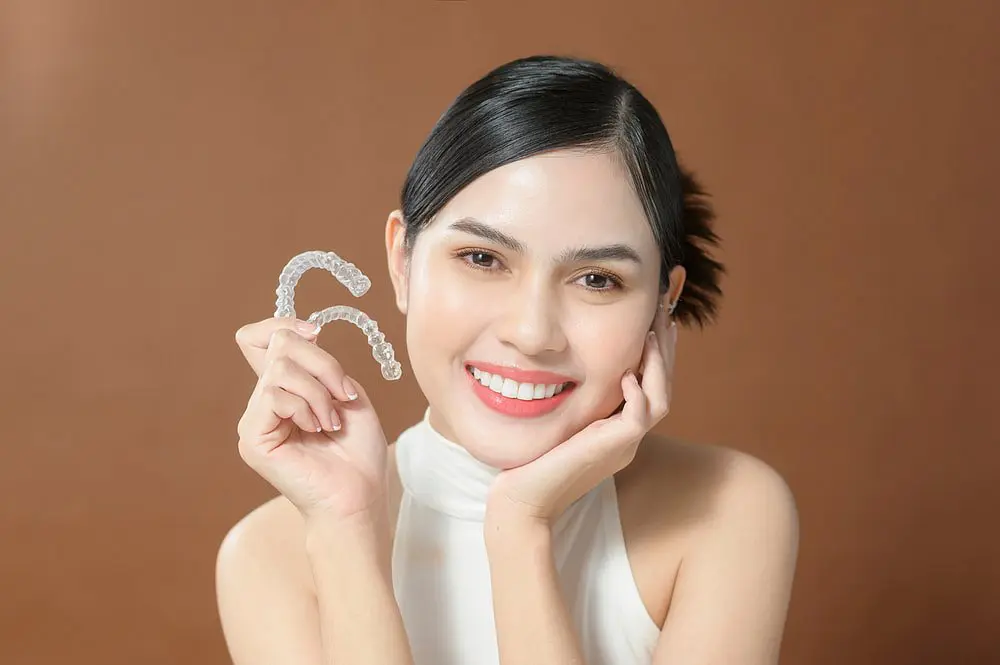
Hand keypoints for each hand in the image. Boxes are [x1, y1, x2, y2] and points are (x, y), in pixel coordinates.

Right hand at [234, 317, 390, 522]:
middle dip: (322, 362)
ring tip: (332, 421)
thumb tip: (300, 335)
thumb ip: (320, 364)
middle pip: (279, 344)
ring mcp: (255, 419)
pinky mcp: (253, 437)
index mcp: (285, 389)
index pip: (259, 338)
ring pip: (280, 370)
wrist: (359, 495)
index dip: (282, 324)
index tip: (315, 333)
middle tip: (343, 394)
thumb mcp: (347, 393)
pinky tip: (317, 430)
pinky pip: (274, 396)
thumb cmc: (357, 452)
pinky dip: (305, 407)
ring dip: (319, 391)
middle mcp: (264, 401)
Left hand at [486, 306, 677, 527]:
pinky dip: (637, 394)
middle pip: (663, 388)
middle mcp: (627, 439)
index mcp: (617, 432)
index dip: (654, 354)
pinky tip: (627, 373)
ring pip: (660, 401)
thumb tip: (562, 365)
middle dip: (665, 349)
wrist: (521, 502)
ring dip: (658, 365)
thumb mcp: (554, 422)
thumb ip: (569, 401)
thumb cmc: (528, 463)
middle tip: (663, 312)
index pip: (648, 386)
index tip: (653, 321)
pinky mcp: (612, 451)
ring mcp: (623, 446)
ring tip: (652, 334)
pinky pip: (639, 419)